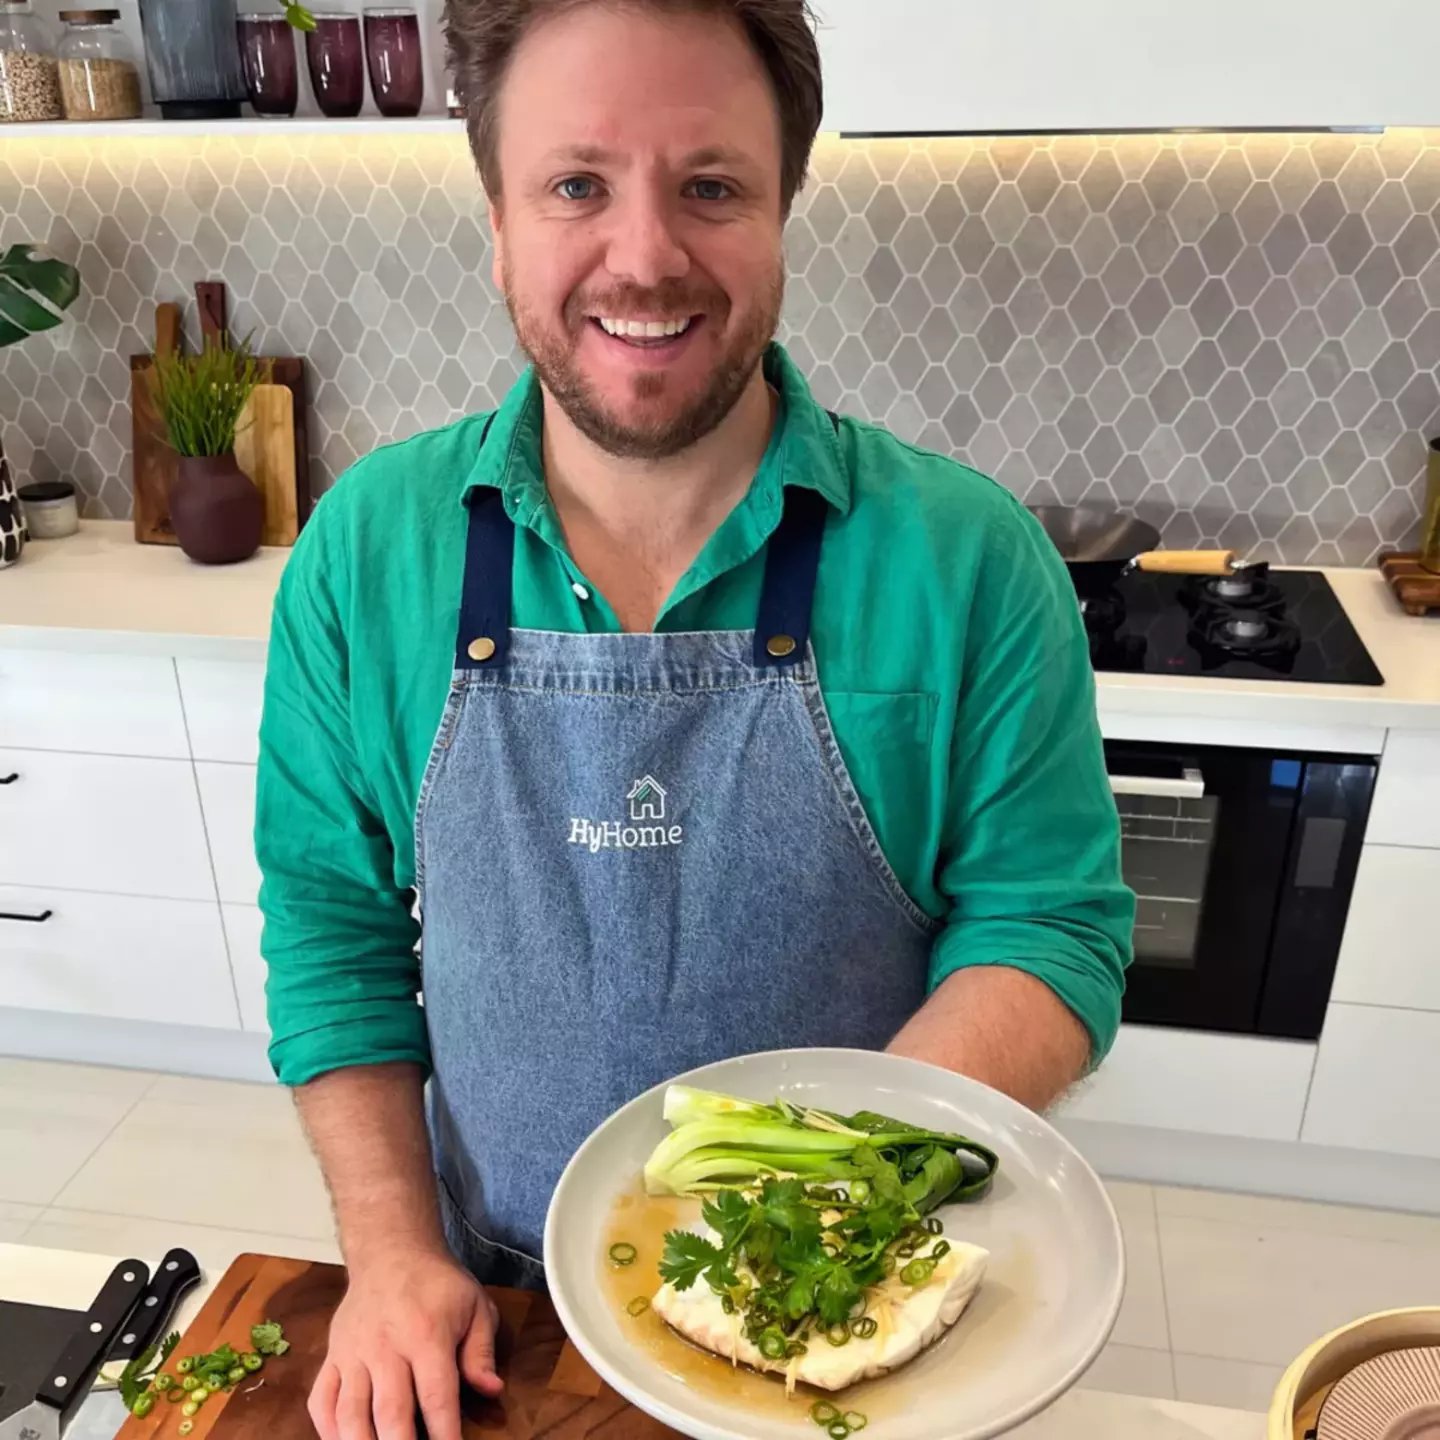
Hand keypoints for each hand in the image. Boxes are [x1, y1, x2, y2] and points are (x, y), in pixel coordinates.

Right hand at [309, 1246, 502, 1439]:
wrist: (391, 1251)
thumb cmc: (438, 1284)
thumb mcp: (474, 1305)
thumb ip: (482, 1351)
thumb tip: (492, 1390)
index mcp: (426, 1333)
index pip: (436, 1395)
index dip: (444, 1433)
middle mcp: (385, 1345)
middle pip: (390, 1413)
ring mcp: (352, 1353)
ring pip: (350, 1413)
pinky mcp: (331, 1356)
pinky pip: (321, 1402)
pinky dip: (328, 1431)